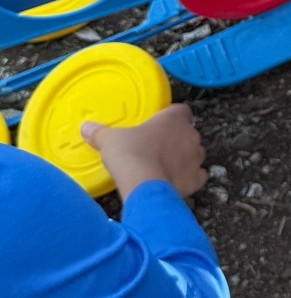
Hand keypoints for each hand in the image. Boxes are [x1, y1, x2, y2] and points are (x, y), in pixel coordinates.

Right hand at [79, 103, 206, 201]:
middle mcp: (191, 135)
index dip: (173, 117)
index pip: (182, 110)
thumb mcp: (110, 140)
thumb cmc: (130, 154)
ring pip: (196, 154)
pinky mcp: (197, 180)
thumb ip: (99, 132)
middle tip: (157, 149)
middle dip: (177, 140)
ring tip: (165, 167)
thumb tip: (85, 127)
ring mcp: (197, 158)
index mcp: (173, 119)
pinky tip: (176, 182)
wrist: (144, 186)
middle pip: (189, 133)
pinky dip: (190, 178)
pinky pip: (199, 176)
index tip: (160, 125)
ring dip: (185, 159)